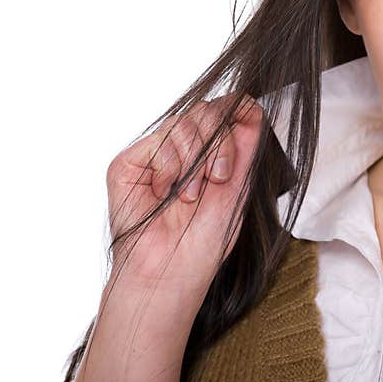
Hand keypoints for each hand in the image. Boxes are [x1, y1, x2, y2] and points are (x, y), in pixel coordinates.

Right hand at [105, 93, 263, 297]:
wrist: (170, 272)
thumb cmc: (202, 243)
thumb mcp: (238, 190)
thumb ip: (246, 148)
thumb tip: (252, 109)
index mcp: (213, 156)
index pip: (226, 111)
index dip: (237, 118)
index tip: (242, 143)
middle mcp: (185, 151)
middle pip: (208, 111)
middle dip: (219, 146)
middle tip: (217, 181)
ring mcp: (157, 154)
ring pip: (184, 122)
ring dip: (194, 163)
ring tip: (188, 196)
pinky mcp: (130, 162)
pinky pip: (159, 140)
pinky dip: (169, 168)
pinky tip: (164, 194)